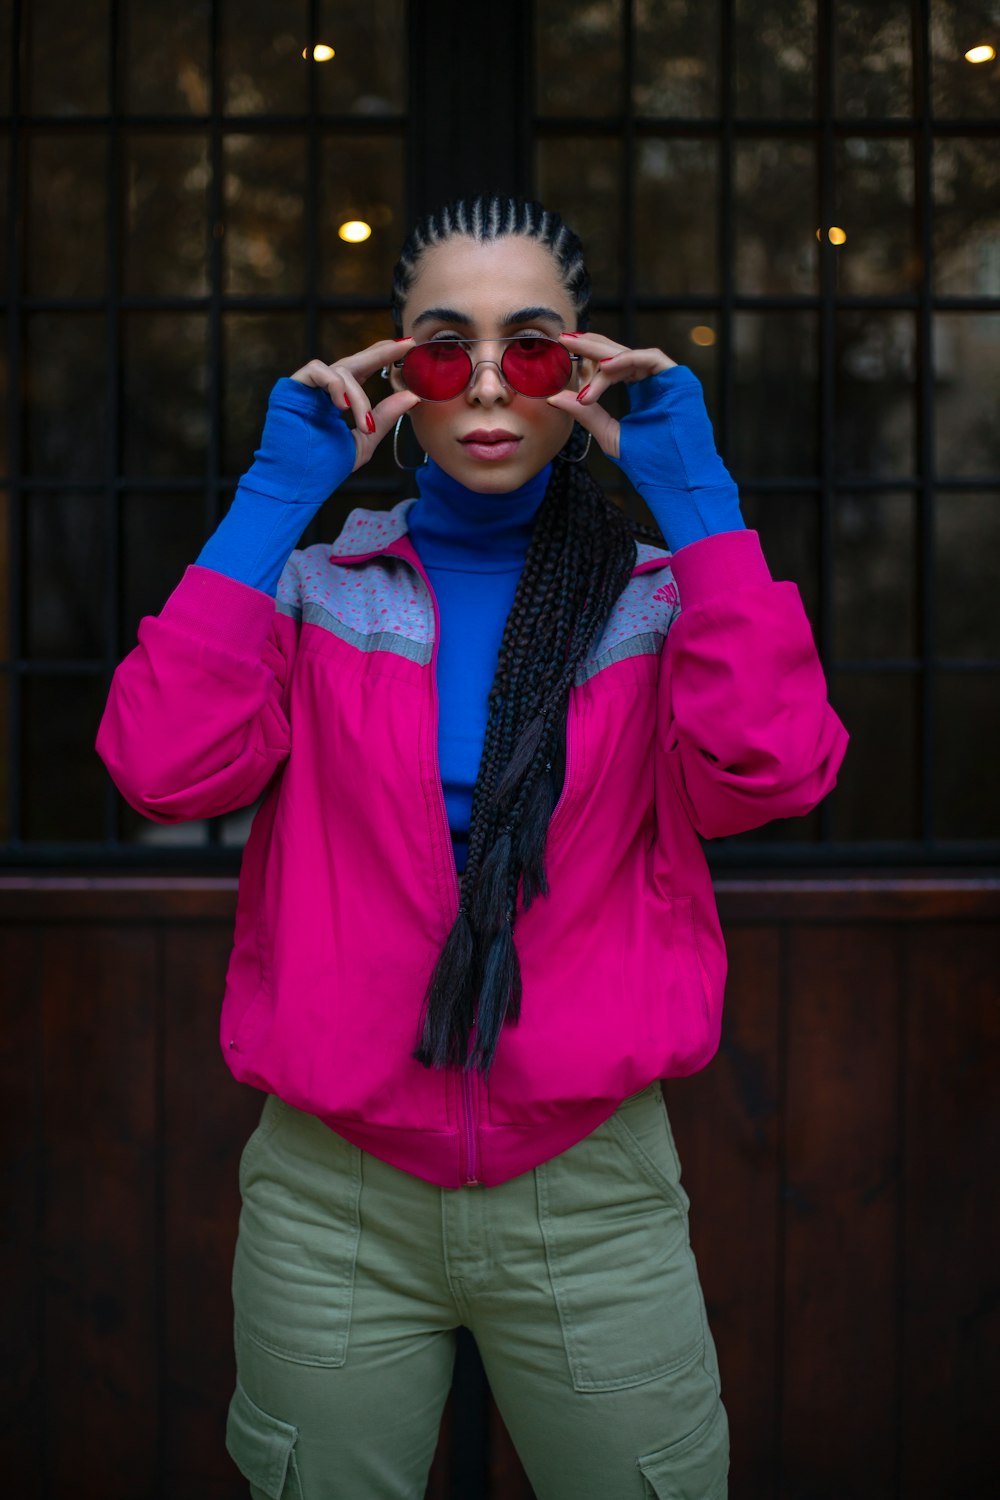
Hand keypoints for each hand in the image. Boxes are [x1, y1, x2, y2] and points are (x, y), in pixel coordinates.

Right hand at [289, 338, 420, 472]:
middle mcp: (322, 390)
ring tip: (364, 424)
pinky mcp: (291, 387)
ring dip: (359, 397)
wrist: (294, 484)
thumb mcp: (364, 440)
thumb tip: (412, 396)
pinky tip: (343, 406)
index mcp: (337, 401)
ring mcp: (306, 388)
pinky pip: (317, 370)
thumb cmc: (323, 468)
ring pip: (341, 370)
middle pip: (353, 361)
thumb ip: (384, 417)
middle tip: (404, 346)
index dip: (383, 357)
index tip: (408, 347)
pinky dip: (335, 385)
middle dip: (380, 354)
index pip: (362, 372)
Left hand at [545, 332, 676, 459]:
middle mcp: (654, 381)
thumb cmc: (649, 463)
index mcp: (641, 391)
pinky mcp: (679, 378)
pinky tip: (604, 367)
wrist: (679, 480)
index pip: (612, 368)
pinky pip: (649, 358)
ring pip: (630, 355)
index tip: (563, 362)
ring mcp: (667, 378)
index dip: (588, 362)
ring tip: (577, 353)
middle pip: (619, 356)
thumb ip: (586, 414)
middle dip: (590, 346)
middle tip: (564, 339)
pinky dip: (626, 360)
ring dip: (602, 356)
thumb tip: (555, 397)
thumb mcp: (609, 434)